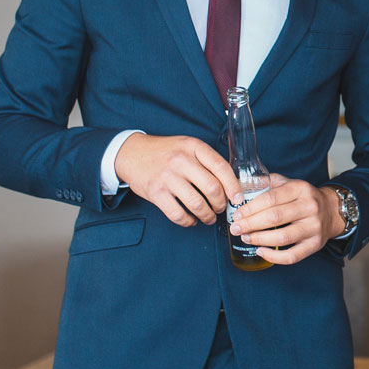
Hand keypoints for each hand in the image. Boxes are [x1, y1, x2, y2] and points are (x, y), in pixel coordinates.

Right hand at [114, 133, 240, 226]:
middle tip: (220, 209)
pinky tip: (190, 219)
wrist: (131, 153)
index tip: (237, 198)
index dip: (233, 187)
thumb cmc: (164, 152)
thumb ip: (206, 160)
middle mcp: (181, 160)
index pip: (221, 168)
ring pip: (197, 204)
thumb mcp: (187, 146)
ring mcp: (168, 177)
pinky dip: (188, 221)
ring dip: (207, 216)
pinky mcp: (156, 192)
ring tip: (208, 217)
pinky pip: (178, 214)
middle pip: (212, 189)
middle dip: (220, 204)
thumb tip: (230, 184)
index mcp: (193, 147)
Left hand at [228, 176, 344, 264]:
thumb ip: (268, 183)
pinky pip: (292, 256)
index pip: (270, 199)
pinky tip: (260, 251)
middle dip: (250, 224)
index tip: (237, 214)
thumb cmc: (303, 198)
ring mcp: (314, 227)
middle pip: (274, 218)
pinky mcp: (315, 245)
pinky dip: (273, 256)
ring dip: (259, 239)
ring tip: (246, 238)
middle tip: (235, 228)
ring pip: (282, 237)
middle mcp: (309, 207)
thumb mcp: (290, 184)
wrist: (331, 211)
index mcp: (300, 189)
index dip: (250, 208)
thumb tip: (242, 187)